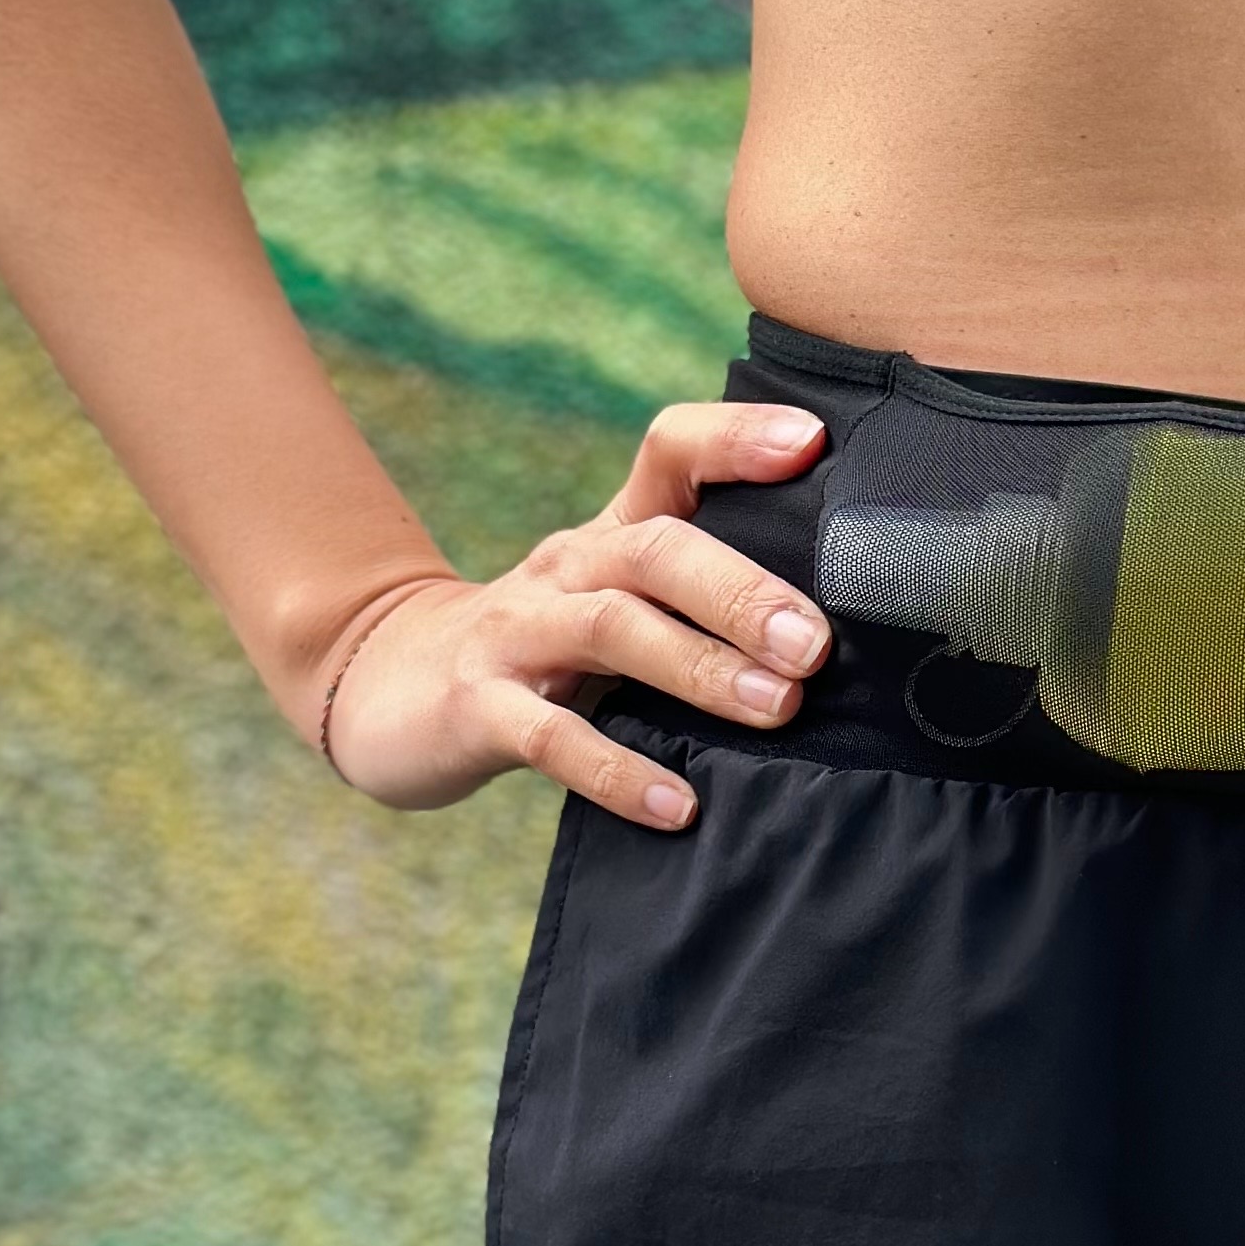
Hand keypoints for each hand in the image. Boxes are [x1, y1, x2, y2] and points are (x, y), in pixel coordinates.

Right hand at [317, 398, 832, 824]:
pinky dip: (619, 772)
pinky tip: (680, 807)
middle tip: (818, 645)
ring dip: (699, 665)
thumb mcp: (623, 603)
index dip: (736, 438)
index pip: (670, 452)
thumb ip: (710, 603)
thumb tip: (852, 633)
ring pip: (612, 628)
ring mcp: (519, 633)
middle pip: (658, 549)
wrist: (392, 688)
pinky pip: (552, 739)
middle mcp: (569, 566)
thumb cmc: (551, 651)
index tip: (815, 444)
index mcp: (613, 533)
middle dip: (743, 591)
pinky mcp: (478, 708)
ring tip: (777, 707)